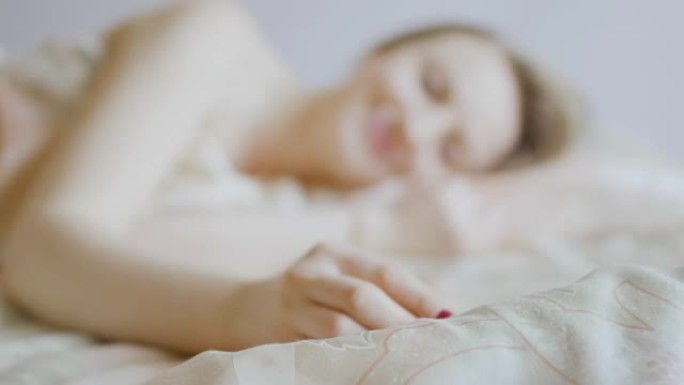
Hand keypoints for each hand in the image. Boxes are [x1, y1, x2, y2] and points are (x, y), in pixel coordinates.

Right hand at [232, 243, 445, 345]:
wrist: (246, 309)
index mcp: (333, 253)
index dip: (418, 296)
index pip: (384, 273)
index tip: (448, 317)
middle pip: (362, 297)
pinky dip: (350, 359)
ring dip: (376, 345)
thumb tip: (440, 315)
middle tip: (428, 343)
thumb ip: (380, 289)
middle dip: (400, 323)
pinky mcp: (279, 337)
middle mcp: (309, 274)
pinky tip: (371, 366)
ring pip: (339, 328)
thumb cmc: (315, 294)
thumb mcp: (340, 276)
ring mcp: (291, 306)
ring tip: (404, 356)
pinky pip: (320, 351)